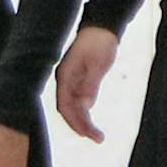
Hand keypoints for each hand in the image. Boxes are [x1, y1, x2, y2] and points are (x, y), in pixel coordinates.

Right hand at [54, 25, 118, 141]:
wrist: (101, 28)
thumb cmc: (99, 43)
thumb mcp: (98, 64)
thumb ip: (90, 84)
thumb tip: (86, 105)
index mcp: (65, 76)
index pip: (65, 105)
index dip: (76, 121)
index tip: (89, 133)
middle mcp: (65, 80)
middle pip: (67, 109)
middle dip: (80, 126)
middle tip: (98, 138)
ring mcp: (70, 80)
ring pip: (72, 106)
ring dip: (83, 121)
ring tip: (98, 134)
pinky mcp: (78, 79)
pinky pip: (78, 100)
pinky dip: (84, 112)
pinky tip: (92, 119)